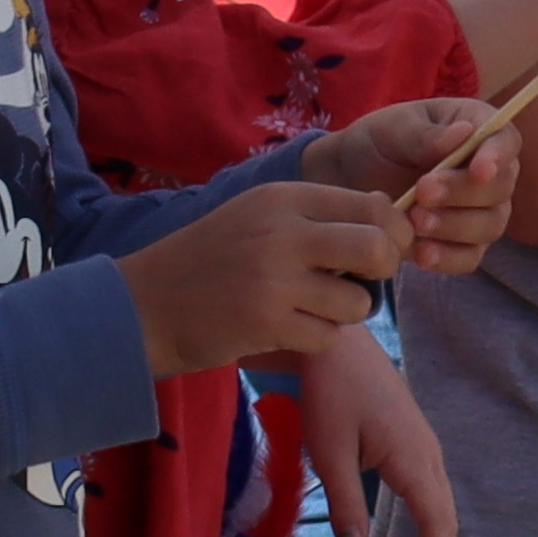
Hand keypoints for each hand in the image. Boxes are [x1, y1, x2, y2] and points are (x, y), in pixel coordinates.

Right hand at [126, 176, 412, 374]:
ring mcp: (274, 280)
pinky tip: (288, 328)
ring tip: (312, 308)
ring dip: (345, 312)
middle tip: (361, 282)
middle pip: (376, 248)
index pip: (373, 205)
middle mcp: (283, 233)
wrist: (144, 305)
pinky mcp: (266, 324)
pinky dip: (318, 338)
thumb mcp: (260, 215)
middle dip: (383, 271)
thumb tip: (387, 211)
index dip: (393, 231)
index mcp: (284, 198)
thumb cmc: (212, 259)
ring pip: (358, 302)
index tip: (385, 250)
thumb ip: (318, 212)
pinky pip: (328, 336)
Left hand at [286, 334, 458, 536]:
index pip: (436, 525)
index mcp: (413, 461)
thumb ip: (346, 501)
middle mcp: (428, 455)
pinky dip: (427, 518)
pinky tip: (409, 529)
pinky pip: (430, 488)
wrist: (340, 344)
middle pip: (446, 518)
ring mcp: (424, 445)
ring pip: (440, 503)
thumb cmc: (331, 394)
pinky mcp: (413, 439)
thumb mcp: (328, 453)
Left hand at [307, 95, 518, 276]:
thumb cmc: (379, 143)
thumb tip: (463, 134)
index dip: (498, 157)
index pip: (505, 141)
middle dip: (463, 193)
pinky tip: (421, 254)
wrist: (350, 179)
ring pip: (490, 226)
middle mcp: (489, 173)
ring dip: (455, 226)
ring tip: (415, 222)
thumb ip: (425, 134)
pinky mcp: (461, 244)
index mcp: (479, 130)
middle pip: (500, 188)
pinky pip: (469, 258)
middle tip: (422, 192)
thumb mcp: (394, 129)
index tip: (478, 170)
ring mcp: (479, 212)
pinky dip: (448, 258)